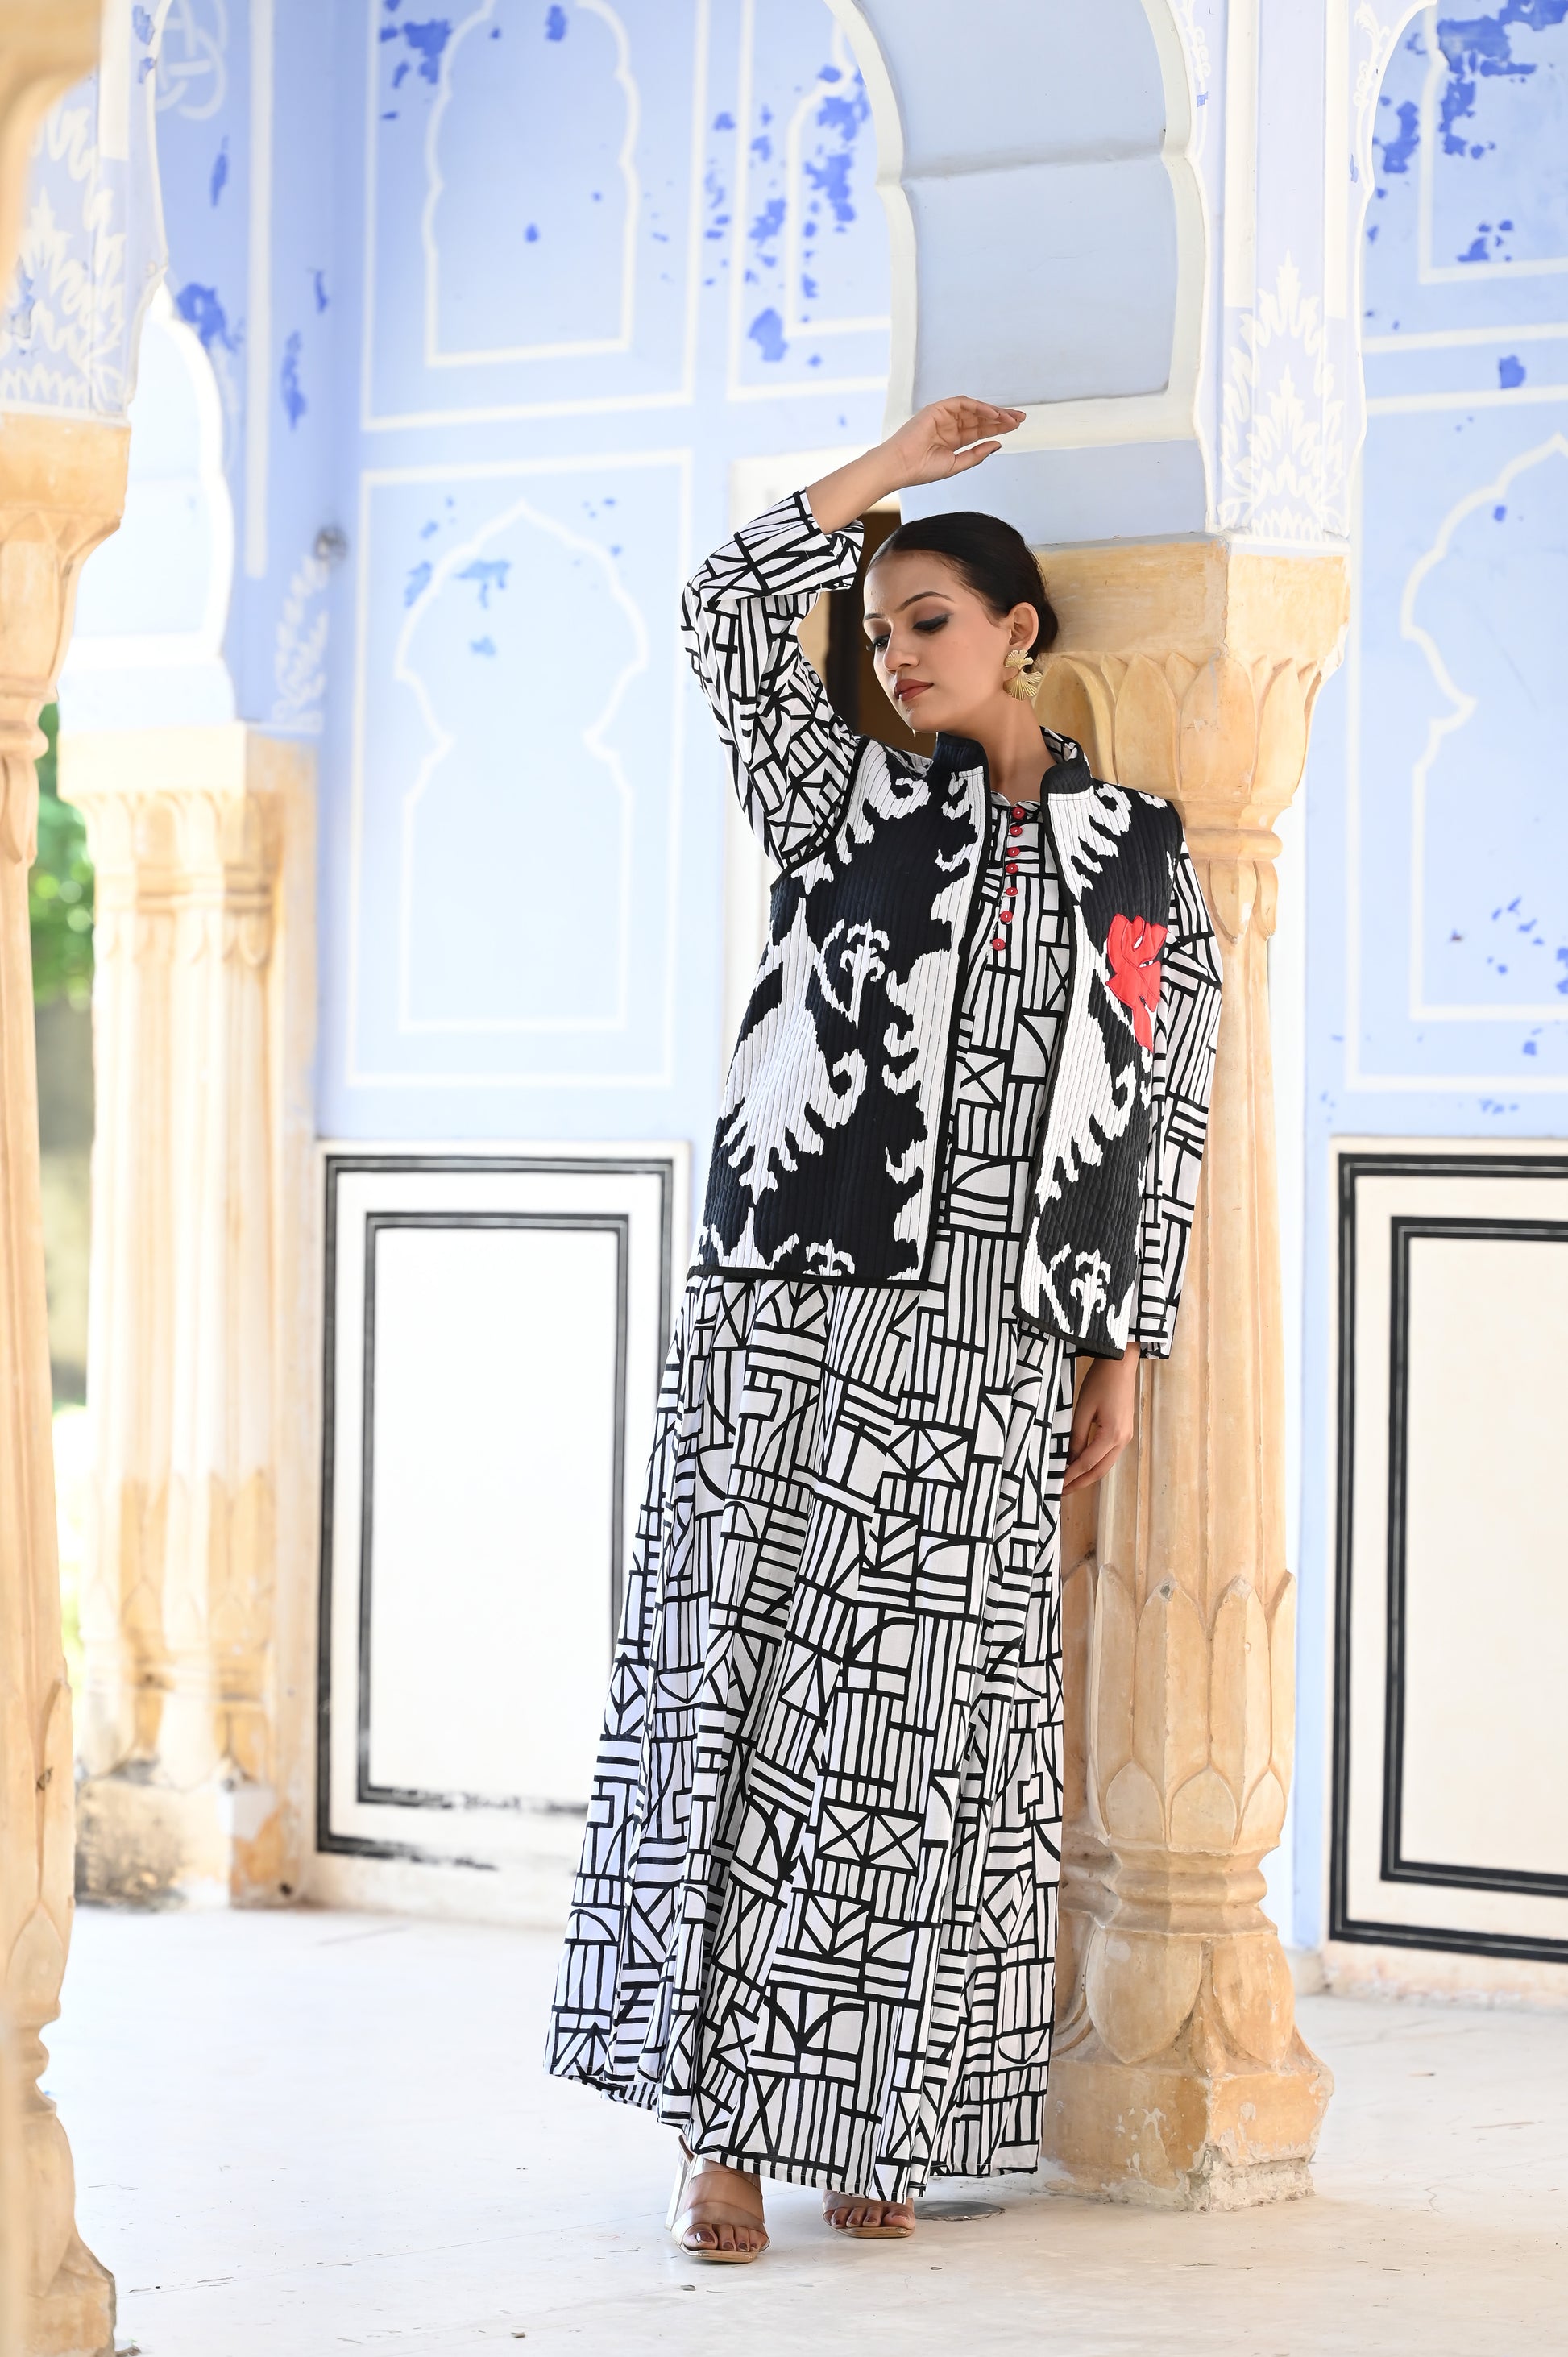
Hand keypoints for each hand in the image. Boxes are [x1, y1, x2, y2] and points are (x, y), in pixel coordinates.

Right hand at [881, 396, 1026, 489]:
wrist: (900, 466)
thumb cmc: (921, 469)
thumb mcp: (956, 465)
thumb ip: (976, 455)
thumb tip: (997, 444)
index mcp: (952, 439)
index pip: (980, 430)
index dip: (998, 428)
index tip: (1016, 427)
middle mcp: (949, 425)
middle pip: (980, 418)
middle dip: (1001, 418)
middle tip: (1021, 419)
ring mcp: (943, 415)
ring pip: (974, 409)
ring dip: (993, 412)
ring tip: (1011, 418)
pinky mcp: (937, 408)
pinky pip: (963, 403)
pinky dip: (980, 407)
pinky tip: (994, 414)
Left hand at [1061, 1343, 1139, 1496]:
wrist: (1121, 1364)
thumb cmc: (1101, 1381)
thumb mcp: (1083, 1408)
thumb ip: (1076, 1436)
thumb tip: (1069, 1459)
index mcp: (1112, 1436)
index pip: (1087, 1464)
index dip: (1071, 1477)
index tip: (1057, 1486)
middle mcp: (1122, 1440)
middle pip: (1099, 1471)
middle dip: (1080, 1483)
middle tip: (1061, 1491)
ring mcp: (1126, 1437)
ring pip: (1105, 1465)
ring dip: (1087, 1475)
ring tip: (1069, 1482)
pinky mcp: (1124, 1432)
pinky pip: (1108, 1455)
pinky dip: (1094, 1463)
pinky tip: (1081, 1465)